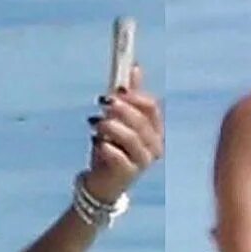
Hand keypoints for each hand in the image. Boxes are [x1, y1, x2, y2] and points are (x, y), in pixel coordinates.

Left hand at [84, 65, 163, 204]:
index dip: (132, 96)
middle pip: (140, 119)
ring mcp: (143, 161)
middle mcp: (154, 146)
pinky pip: (117, 154)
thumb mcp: (119, 120)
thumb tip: (135, 67)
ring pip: (129, 136)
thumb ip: (128, 97)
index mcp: (155, 130)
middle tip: (101, 104)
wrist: (102, 184)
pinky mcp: (129, 174)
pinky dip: (104, 146)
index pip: (150, 107)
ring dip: (109, 126)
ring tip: (95, 125)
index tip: (114, 92)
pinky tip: (97, 144)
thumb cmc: (112, 150)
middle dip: (119, 108)